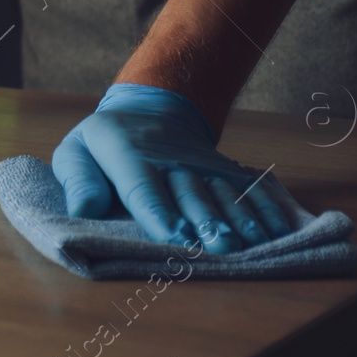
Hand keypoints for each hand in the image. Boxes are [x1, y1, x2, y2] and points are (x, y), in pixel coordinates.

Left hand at [52, 83, 296, 254]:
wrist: (150, 109)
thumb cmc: (105, 144)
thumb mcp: (76, 152)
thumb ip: (78, 180)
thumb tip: (84, 209)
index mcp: (127, 154)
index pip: (144, 187)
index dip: (161, 213)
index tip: (176, 238)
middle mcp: (170, 160)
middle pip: (190, 195)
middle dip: (207, 222)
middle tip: (223, 248)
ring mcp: (201, 165)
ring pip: (222, 193)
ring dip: (241, 219)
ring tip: (254, 243)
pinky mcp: (225, 170)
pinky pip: (248, 187)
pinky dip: (267, 208)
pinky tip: (280, 231)